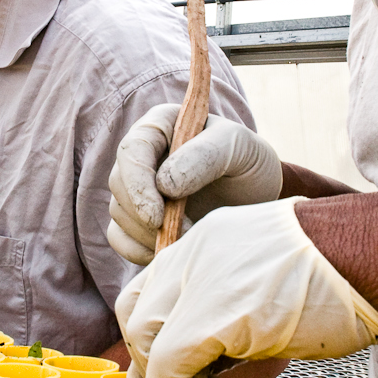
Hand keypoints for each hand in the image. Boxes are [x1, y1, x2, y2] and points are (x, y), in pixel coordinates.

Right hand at [107, 105, 282, 264]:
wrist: (258, 198)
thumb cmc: (249, 162)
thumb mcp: (238, 147)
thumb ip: (204, 155)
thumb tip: (164, 184)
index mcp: (161, 126)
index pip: (132, 149)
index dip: (137, 184)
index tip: (157, 216)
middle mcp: (143, 155)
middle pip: (119, 183)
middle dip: (144, 215)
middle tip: (184, 233)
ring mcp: (138, 189)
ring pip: (119, 212)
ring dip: (148, 234)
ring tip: (190, 238)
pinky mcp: (138, 220)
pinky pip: (120, 238)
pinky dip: (139, 251)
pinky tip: (169, 251)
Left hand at [117, 197, 377, 377]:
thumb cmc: (350, 273)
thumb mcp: (276, 278)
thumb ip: (237, 303)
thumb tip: (216, 353)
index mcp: (210, 240)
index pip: (153, 288)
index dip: (154, 335)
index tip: (174, 370)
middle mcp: (195, 253)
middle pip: (137, 312)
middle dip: (150, 363)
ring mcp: (201, 280)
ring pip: (145, 337)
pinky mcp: (214, 314)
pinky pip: (168, 361)